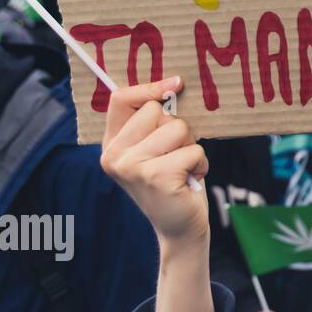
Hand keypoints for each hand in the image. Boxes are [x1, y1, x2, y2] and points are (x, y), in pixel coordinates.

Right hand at [100, 76, 209, 248]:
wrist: (179, 228)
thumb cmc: (174, 180)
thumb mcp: (157, 148)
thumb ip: (155, 122)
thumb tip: (174, 83)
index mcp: (111, 145)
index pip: (121, 99)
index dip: (150, 88)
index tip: (176, 83)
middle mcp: (114, 155)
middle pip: (156, 111)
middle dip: (177, 128)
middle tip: (175, 155)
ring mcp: (132, 167)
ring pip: (177, 128)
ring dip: (191, 147)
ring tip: (183, 168)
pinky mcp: (157, 177)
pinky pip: (193, 149)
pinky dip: (201, 163)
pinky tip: (190, 180)